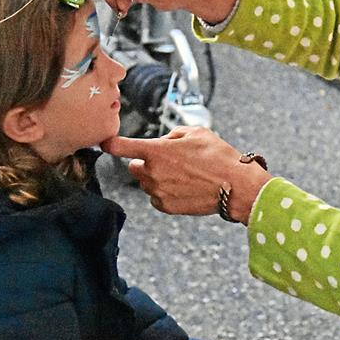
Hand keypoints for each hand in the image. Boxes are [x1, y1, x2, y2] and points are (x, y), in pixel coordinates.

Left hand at [101, 126, 271, 223]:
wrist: (235, 187)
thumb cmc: (218, 156)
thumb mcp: (197, 132)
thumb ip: (172, 135)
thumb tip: (163, 142)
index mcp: (156, 151)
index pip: (121, 146)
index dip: (110, 143)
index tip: (105, 142)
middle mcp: (152, 172)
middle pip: (134, 166)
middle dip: (146, 162)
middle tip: (170, 160)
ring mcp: (157, 191)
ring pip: (145, 182)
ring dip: (156, 177)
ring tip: (183, 174)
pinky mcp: (165, 206)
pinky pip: (155, 197)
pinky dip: (164, 192)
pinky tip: (183, 187)